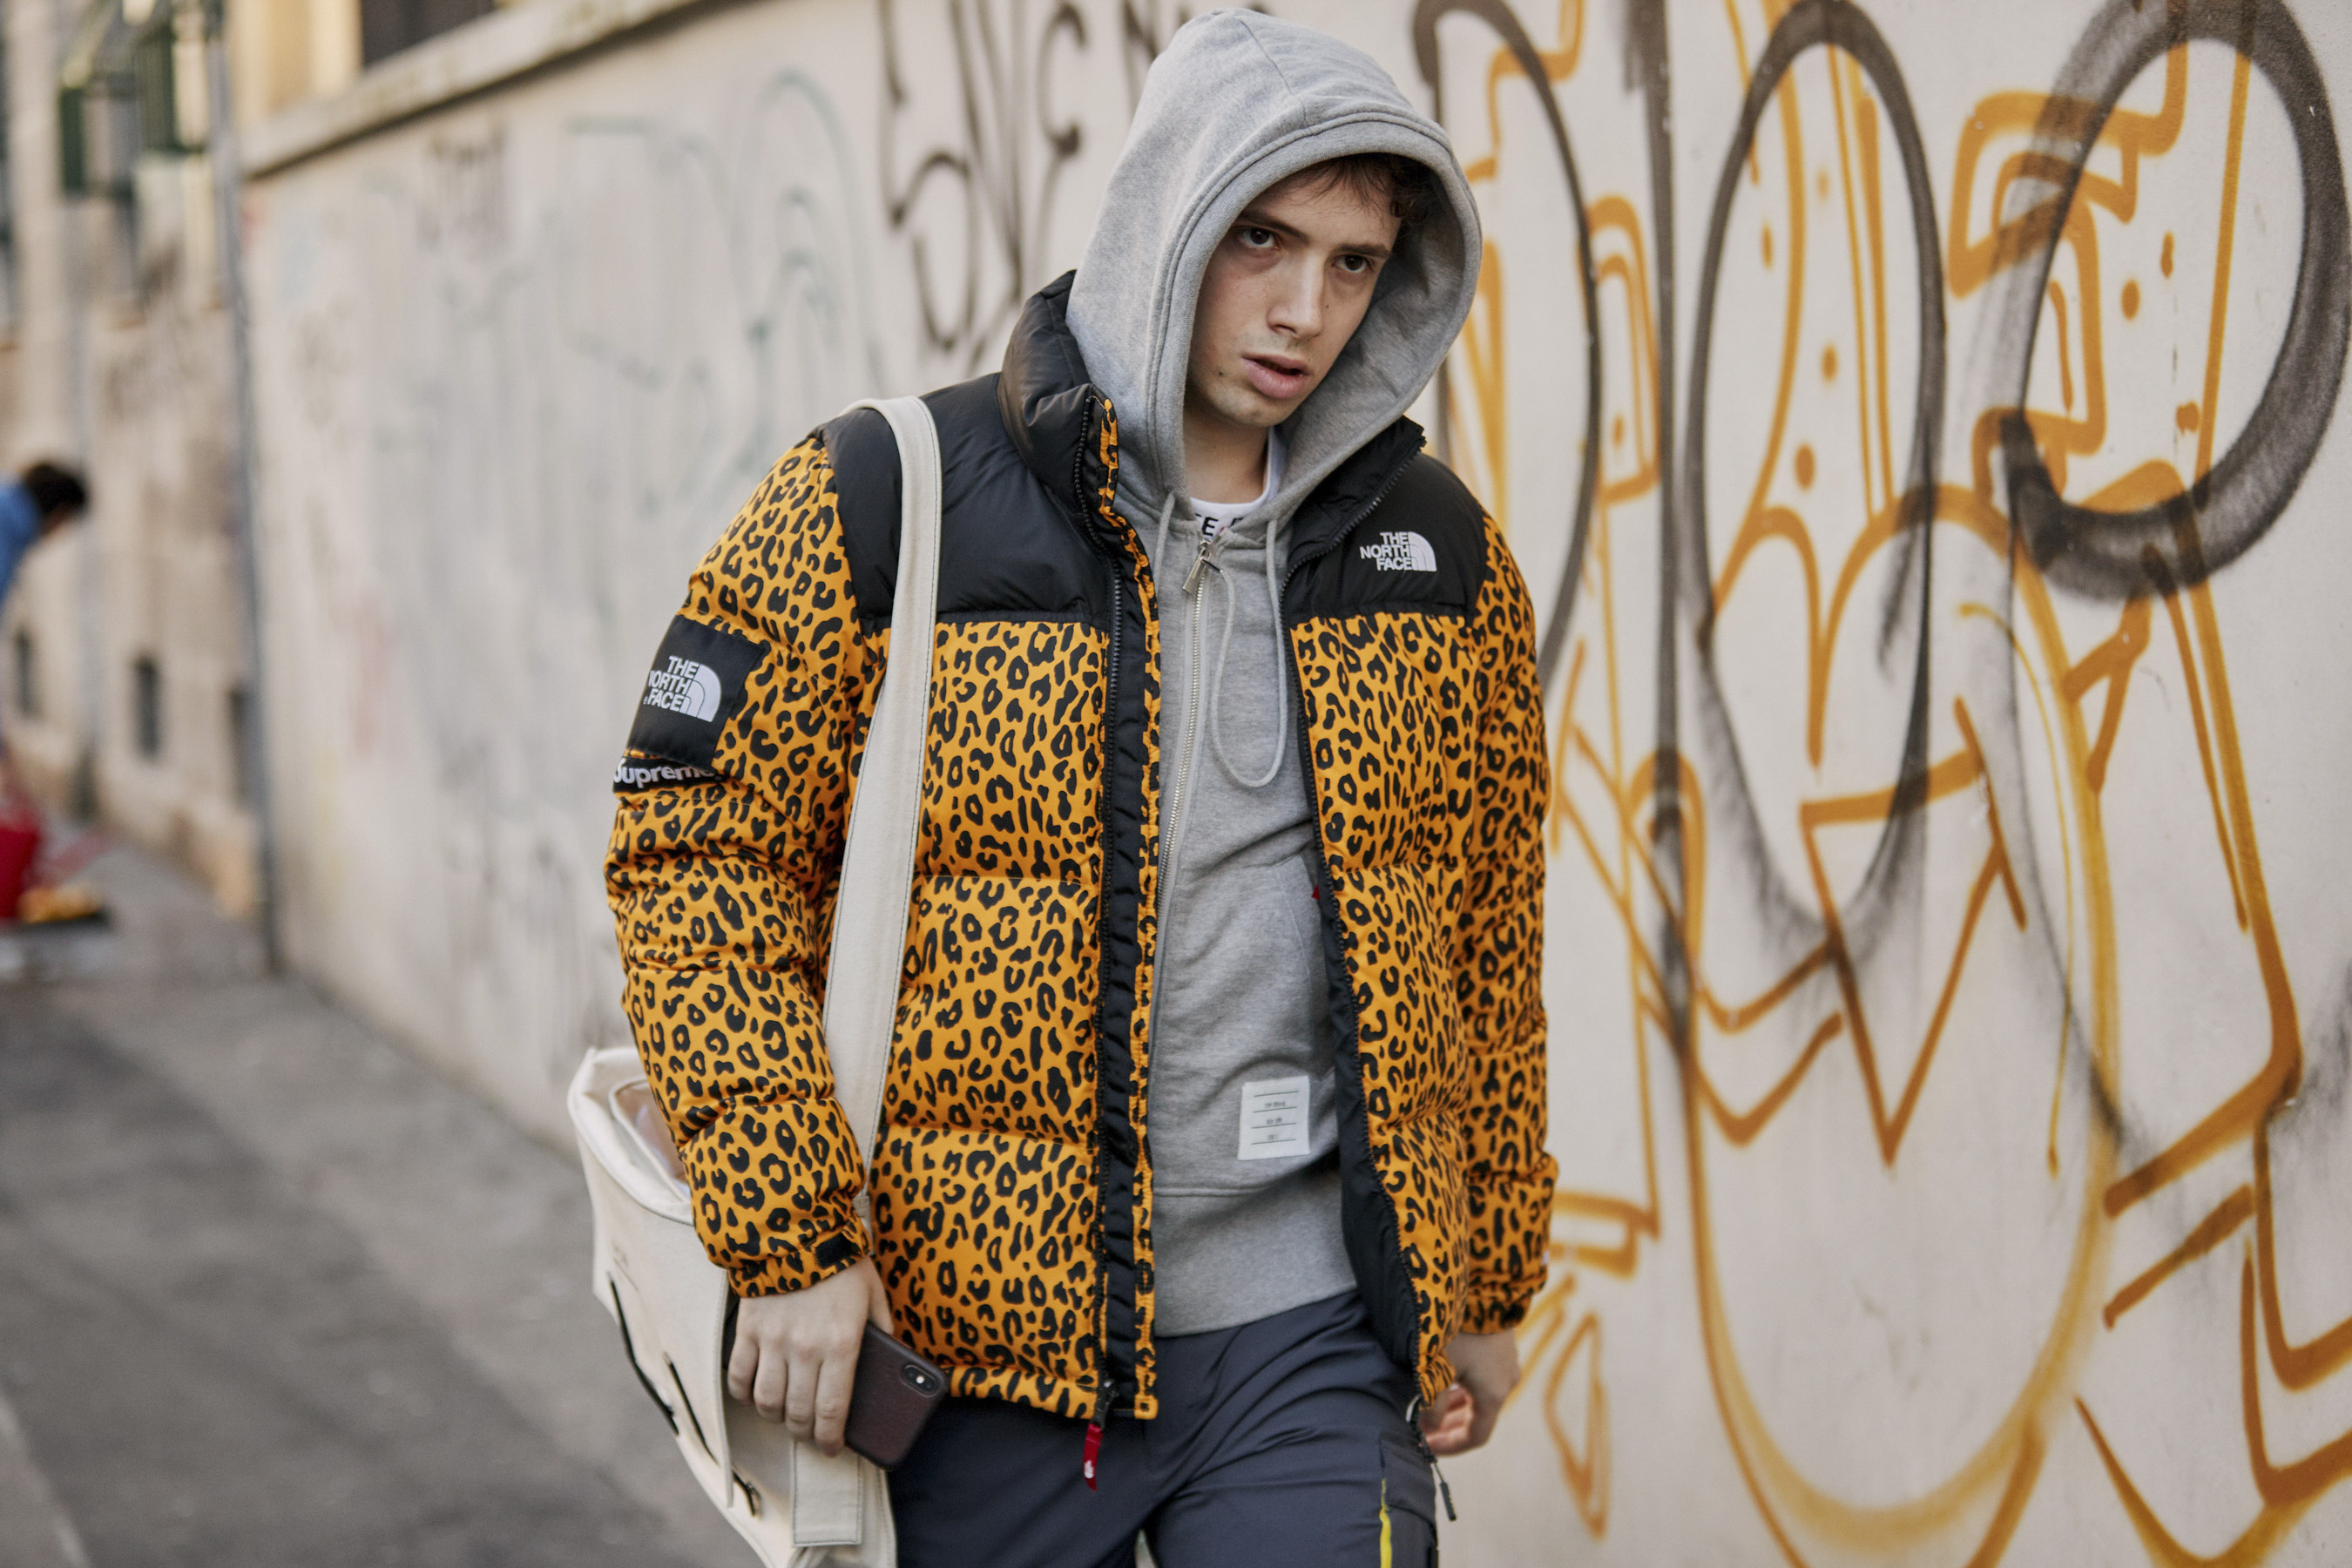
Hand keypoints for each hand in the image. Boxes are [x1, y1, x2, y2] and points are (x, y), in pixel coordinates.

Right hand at [727, 1258, 892, 1453]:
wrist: (796, 1226)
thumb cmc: (841, 1260)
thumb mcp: (874, 1294)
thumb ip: (884, 1329)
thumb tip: (893, 1359)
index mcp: (842, 1344)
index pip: (833, 1411)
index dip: (831, 1439)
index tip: (832, 1449)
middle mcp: (805, 1349)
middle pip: (799, 1413)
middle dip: (805, 1433)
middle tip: (810, 1435)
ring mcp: (773, 1341)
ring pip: (767, 1402)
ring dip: (776, 1417)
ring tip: (785, 1416)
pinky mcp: (748, 1330)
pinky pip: (739, 1376)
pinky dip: (745, 1394)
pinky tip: (755, 1396)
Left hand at [1419, 1328, 1518, 1455]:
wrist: (1484, 1285)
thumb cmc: (1458, 1330)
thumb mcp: (1439, 1368)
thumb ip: (1432, 1403)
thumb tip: (1428, 1426)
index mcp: (1494, 1394)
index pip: (1476, 1436)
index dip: (1451, 1445)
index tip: (1428, 1446)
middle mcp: (1507, 1382)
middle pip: (1479, 1417)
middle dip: (1451, 1426)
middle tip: (1425, 1429)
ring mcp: (1507, 1362)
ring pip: (1481, 1396)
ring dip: (1457, 1406)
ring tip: (1431, 1407)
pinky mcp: (1502, 1345)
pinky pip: (1485, 1378)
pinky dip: (1465, 1387)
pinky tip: (1446, 1380)